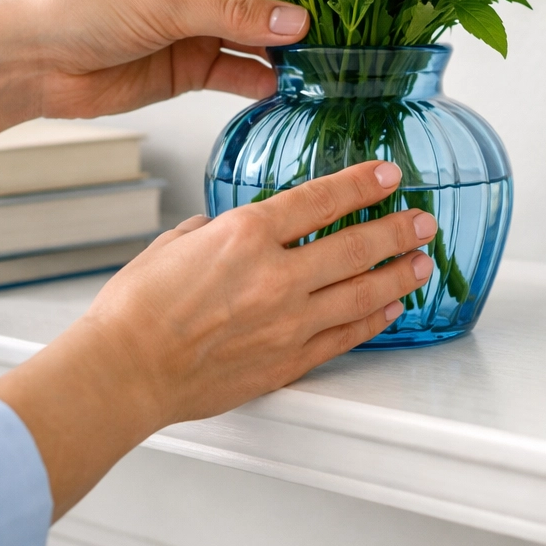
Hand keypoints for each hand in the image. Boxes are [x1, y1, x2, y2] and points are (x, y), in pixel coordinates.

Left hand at [0, 0, 309, 162]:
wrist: (33, 64)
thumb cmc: (86, 7)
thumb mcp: (166, 3)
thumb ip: (234, 15)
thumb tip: (298, 23)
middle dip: (296, 13)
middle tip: (340, 28)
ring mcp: (197, 27)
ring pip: (254, 37)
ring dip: (283, 51)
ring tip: (324, 61)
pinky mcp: (191, 67)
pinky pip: (237, 72)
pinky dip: (261, 81)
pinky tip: (288, 87)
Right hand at [0, 161, 436, 518]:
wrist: (122, 372)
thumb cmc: (137, 309)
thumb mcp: (176, 242)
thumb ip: (217, 229)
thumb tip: (234, 228)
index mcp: (246, 235)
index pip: (321, 199)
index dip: (361, 183)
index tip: (387, 174)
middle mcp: (275, 276)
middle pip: (355, 246)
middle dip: (397, 229)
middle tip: (423, 220)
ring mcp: (286, 322)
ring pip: (361, 294)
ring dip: (398, 275)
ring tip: (422, 263)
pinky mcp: (286, 361)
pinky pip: (344, 338)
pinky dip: (373, 321)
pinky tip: (390, 308)